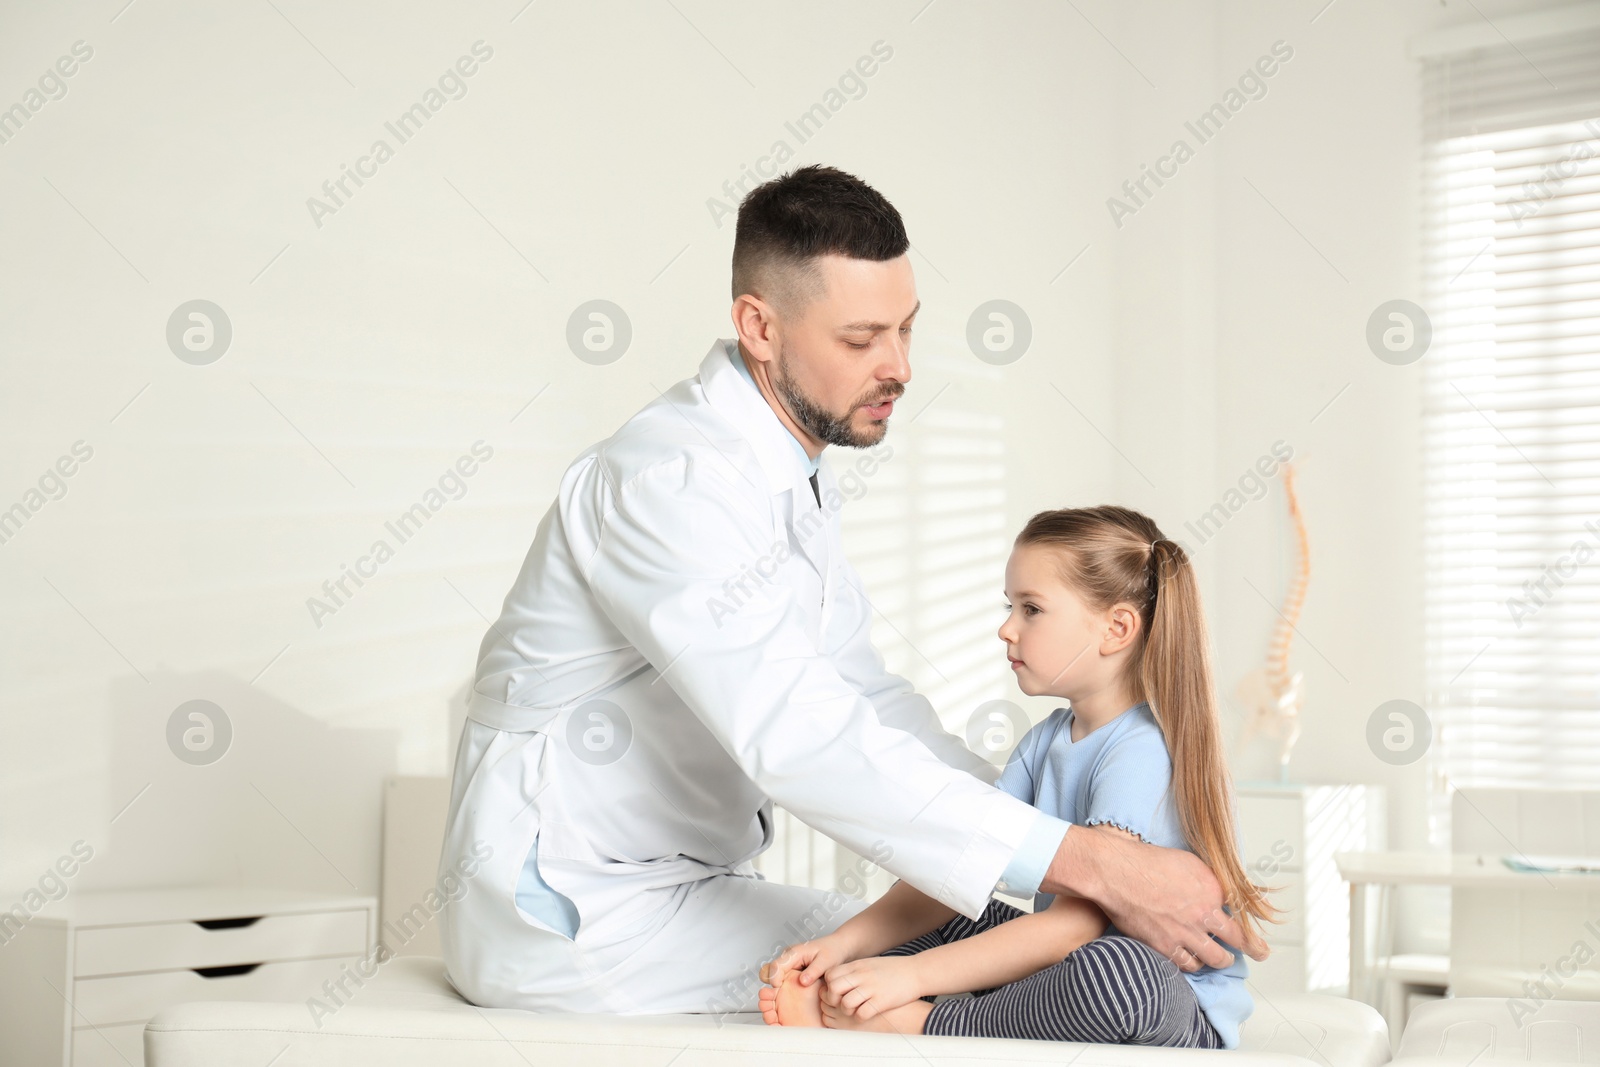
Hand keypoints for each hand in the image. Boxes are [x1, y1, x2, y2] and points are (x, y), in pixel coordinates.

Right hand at [760, 934, 853, 990]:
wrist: (839, 947)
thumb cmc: (834, 951)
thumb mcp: (827, 961)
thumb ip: (814, 971)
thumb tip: (802, 982)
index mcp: (795, 952)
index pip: (776, 966)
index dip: (775, 979)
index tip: (779, 989)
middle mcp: (789, 957)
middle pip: (770, 971)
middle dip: (773, 984)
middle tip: (781, 995)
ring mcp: (789, 964)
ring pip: (775, 976)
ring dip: (779, 987)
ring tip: (788, 996)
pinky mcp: (792, 970)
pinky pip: (782, 979)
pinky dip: (784, 987)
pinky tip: (794, 994)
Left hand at [816, 955, 923, 1019]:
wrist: (916, 972)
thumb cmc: (893, 970)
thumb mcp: (869, 964)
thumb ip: (854, 970)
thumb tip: (837, 979)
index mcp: (857, 966)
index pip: (830, 975)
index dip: (828, 986)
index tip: (835, 992)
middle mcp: (862, 976)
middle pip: (833, 988)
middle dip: (833, 1000)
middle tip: (840, 1004)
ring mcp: (872, 988)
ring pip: (846, 1003)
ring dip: (847, 1010)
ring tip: (854, 1011)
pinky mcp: (882, 1001)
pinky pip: (862, 1014)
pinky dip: (860, 1017)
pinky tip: (865, 1014)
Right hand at [1044, 824, 1270, 971]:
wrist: (1117, 872)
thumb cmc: (1146, 860)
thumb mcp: (1188, 861)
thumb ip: (1208, 880)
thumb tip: (1219, 891)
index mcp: (1213, 889)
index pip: (1241, 910)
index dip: (1249, 919)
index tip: (1256, 926)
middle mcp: (1204, 913)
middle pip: (1238, 940)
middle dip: (1253, 949)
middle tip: (1259, 953)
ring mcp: (1185, 933)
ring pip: (1215, 958)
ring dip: (1221, 960)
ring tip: (1221, 960)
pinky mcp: (1165, 946)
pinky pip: (1187, 964)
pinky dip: (1193, 964)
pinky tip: (1193, 963)